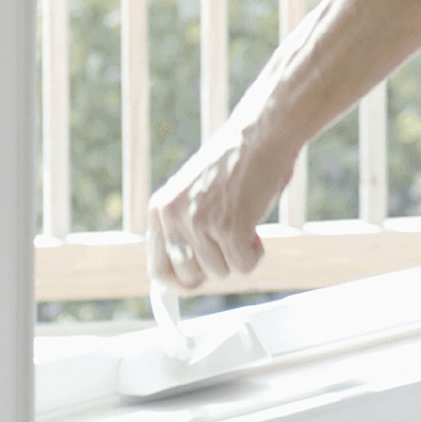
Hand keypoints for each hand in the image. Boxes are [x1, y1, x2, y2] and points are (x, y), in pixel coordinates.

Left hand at [146, 109, 297, 291]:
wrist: (262, 135)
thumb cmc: (236, 162)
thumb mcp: (195, 193)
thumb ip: (184, 227)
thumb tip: (187, 274)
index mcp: (161, 208)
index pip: (158, 268)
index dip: (177, 284)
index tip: (193, 287)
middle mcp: (174, 217)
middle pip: (190, 277)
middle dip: (214, 268)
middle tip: (230, 248)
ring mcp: (200, 222)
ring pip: (221, 271)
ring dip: (239, 254)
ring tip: (246, 221)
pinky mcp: (229, 227)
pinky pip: (244, 265)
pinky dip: (256, 253)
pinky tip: (256, 226)